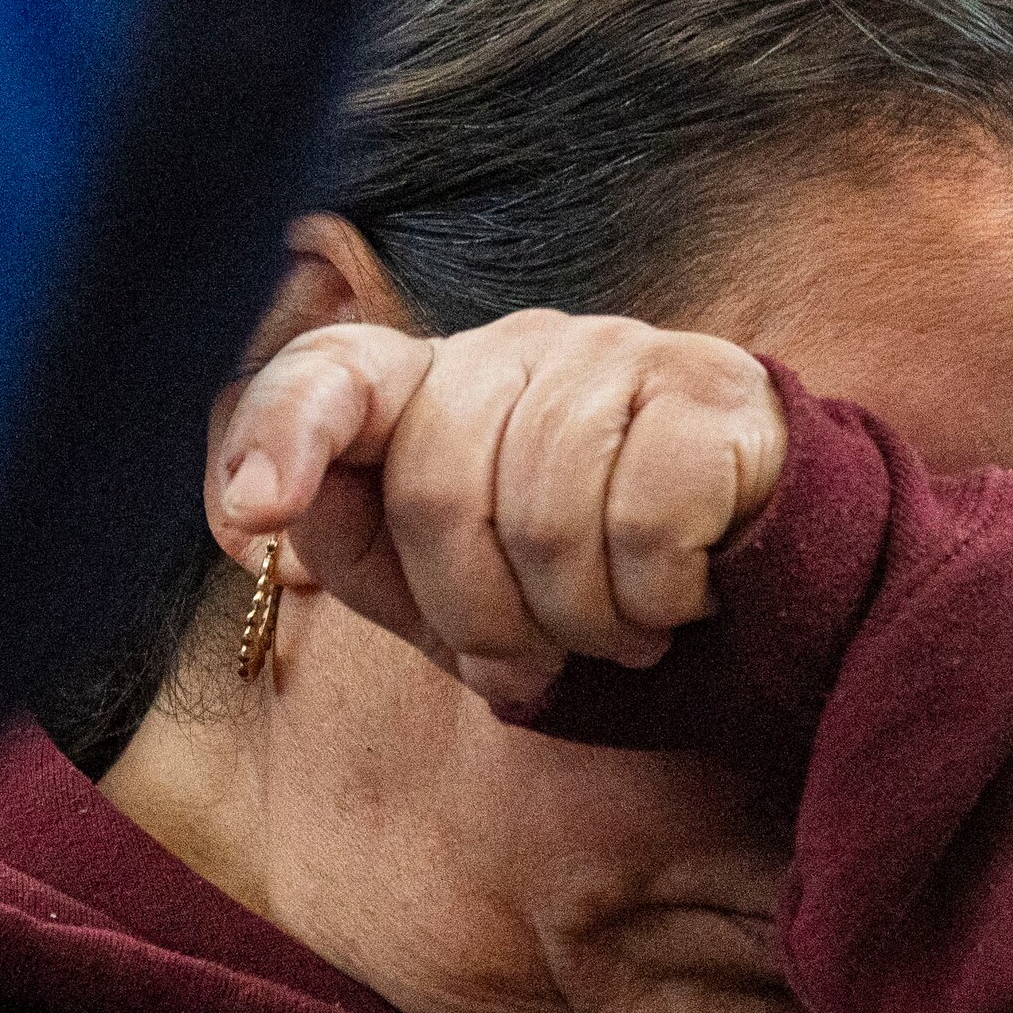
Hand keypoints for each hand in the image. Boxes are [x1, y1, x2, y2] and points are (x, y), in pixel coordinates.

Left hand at [215, 313, 788, 710]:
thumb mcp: (453, 594)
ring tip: (618, 634)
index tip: (250, 513)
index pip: (335, 374)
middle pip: (437, 487)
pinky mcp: (712, 391)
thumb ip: (354, 546)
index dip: (282, 432)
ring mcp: (621, 353)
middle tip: (533, 664)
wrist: (761, 595)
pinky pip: (644, 524)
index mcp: (438, 387)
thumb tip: (261, 512)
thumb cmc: (586, 590)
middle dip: (477, 617)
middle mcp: (521, 348)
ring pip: (546, 517)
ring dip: (582, 622)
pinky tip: (679, 603)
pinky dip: (656, 601)